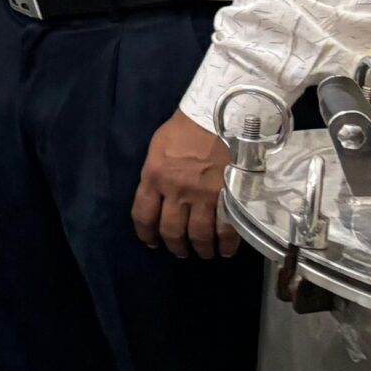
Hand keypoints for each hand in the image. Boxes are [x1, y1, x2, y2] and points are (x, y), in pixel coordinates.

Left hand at [132, 112, 239, 259]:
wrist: (217, 117)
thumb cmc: (184, 130)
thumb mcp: (158, 149)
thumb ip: (155, 175)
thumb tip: (156, 196)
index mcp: (154, 177)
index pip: (143, 215)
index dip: (146, 234)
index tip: (151, 242)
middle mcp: (176, 190)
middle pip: (171, 230)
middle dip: (175, 246)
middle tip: (180, 251)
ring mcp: (203, 195)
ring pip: (198, 235)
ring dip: (200, 249)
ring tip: (204, 253)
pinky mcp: (227, 196)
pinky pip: (226, 229)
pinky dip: (225, 245)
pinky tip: (225, 250)